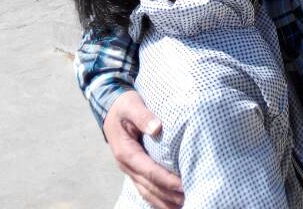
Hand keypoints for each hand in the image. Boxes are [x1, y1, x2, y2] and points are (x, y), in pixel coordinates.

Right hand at [104, 91, 183, 207]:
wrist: (111, 107)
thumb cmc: (124, 105)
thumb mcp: (131, 105)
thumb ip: (143, 116)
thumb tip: (156, 127)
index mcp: (125, 151)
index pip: (148, 171)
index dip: (166, 180)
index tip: (183, 185)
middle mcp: (126, 164)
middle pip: (149, 186)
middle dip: (169, 195)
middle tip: (191, 198)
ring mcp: (129, 169)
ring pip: (147, 191)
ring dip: (164, 201)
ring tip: (184, 205)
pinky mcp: (134, 168)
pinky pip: (145, 188)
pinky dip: (158, 198)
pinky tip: (171, 203)